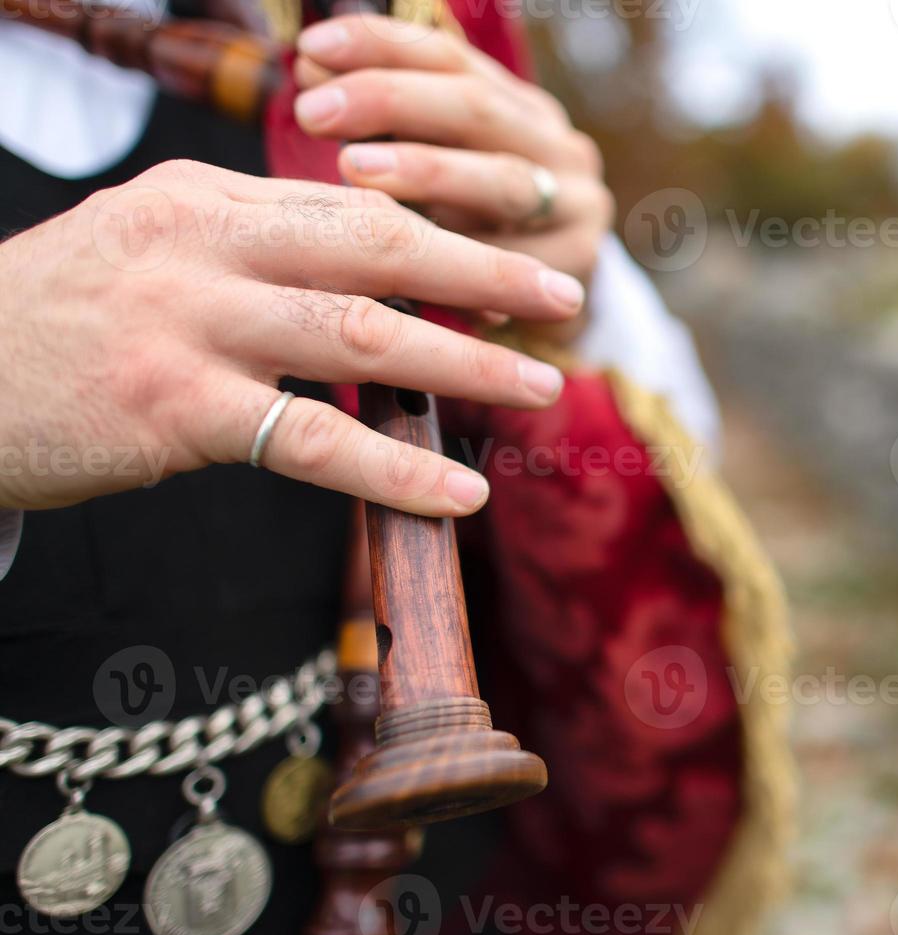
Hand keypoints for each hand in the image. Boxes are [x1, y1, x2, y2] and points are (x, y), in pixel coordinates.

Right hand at [0, 160, 585, 514]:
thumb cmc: (58, 325)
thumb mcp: (147, 249)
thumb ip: (247, 248)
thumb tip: (357, 266)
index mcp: (204, 199)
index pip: (351, 206)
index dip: (444, 234)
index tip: (511, 256)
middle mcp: (204, 244)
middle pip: (378, 244)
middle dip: (483, 271)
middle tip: (561, 296)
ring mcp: (190, 323)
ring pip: (362, 331)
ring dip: (466, 361)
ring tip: (540, 383)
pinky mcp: (174, 408)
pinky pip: (310, 440)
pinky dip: (393, 467)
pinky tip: (455, 493)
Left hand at [292, 14, 614, 341]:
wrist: (543, 315)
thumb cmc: (466, 238)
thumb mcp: (429, 174)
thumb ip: (383, 123)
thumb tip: (311, 65)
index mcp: (517, 105)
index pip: (448, 57)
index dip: (380, 45)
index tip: (309, 49)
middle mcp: (557, 144)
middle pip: (475, 106)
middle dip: (390, 102)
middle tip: (314, 112)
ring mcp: (578, 202)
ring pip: (502, 179)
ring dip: (427, 171)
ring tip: (352, 170)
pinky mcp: (581, 261)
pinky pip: (516, 255)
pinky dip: (463, 255)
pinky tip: (409, 253)